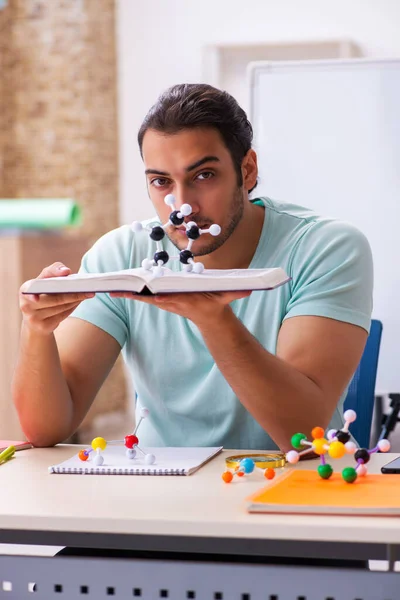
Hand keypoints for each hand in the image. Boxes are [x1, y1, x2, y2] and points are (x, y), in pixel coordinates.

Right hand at [19, 262, 94, 335]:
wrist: (34, 322)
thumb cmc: (42, 295)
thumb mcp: (43, 281)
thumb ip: (53, 271)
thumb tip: (66, 271)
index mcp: (25, 289)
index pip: (37, 282)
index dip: (50, 278)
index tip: (66, 273)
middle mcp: (26, 304)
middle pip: (55, 298)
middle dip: (73, 294)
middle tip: (88, 289)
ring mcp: (34, 317)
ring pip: (61, 307)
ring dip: (76, 300)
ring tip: (87, 294)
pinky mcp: (43, 327)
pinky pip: (62, 316)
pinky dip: (72, 308)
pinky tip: (79, 301)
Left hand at [109, 289, 250, 327]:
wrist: (210, 319)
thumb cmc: (217, 304)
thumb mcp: (227, 297)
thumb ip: (236, 293)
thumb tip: (249, 290)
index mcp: (182, 300)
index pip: (166, 297)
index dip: (153, 295)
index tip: (141, 291)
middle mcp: (170, 301)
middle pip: (148, 296)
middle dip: (133, 291)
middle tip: (115, 287)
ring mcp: (164, 302)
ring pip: (142, 296)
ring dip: (127, 292)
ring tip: (111, 287)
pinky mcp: (161, 300)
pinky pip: (143, 296)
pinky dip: (131, 292)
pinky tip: (118, 289)